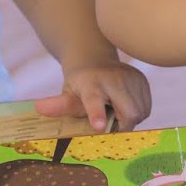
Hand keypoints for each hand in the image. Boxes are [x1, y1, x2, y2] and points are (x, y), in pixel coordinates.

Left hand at [34, 60, 151, 132]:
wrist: (93, 59)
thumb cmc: (78, 84)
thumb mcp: (67, 94)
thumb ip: (59, 105)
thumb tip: (39, 108)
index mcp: (90, 83)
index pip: (94, 100)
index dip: (96, 113)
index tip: (98, 126)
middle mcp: (114, 78)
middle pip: (128, 113)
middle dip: (123, 126)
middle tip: (110, 124)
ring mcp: (132, 77)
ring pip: (140, 113)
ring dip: (129, 120)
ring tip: (115, 111)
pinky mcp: (143, 80)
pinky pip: (146, 108)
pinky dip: (136, 113)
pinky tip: (124, 105)